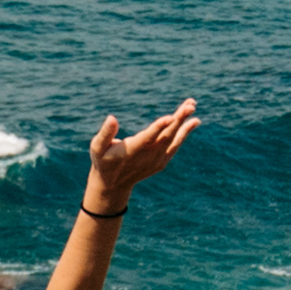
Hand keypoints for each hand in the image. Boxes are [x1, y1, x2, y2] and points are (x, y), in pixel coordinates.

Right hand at [81, 101, 199, 221]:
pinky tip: (193, 121)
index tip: (171, 117)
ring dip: (184, 123)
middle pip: (166, 135)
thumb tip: (112, 118)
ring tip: (192, 106)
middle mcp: (148, 156)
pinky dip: (185, 133)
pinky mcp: (162, 160)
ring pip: (174, 139)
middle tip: (190, 105)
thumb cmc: (103, 160)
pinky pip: (176, 145)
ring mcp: (157, 159)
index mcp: (132, 151)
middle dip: (179, 119)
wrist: (113, 184)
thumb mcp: (97, 147)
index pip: (148, 138)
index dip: (159, 127)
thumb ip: (105, 133)